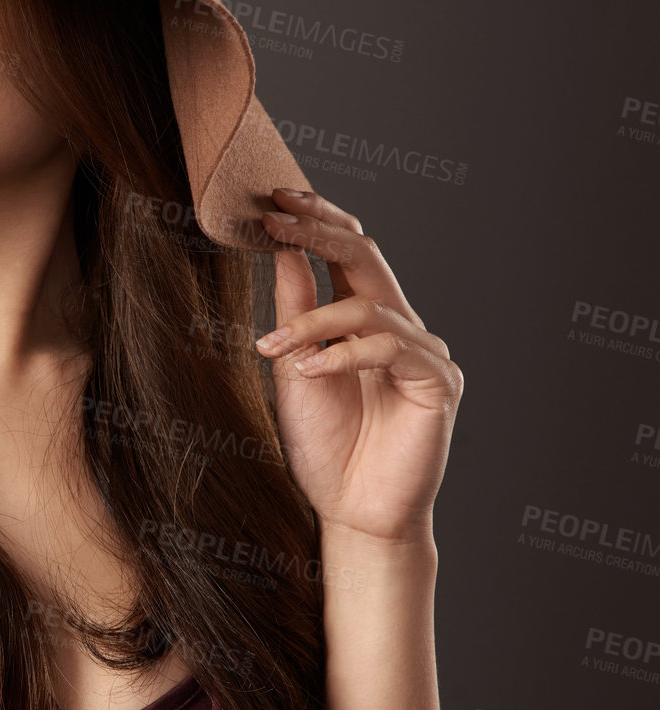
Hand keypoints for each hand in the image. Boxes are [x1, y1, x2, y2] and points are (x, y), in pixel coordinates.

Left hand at [254, 188, 463, 545]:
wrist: (349, 510)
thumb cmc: (323, 442)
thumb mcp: (294, 364)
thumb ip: (296, 308)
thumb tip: (282, 248)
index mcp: (363, 318)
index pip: (347, 252)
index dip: (314, 220)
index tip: (272, 199)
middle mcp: (399, 326)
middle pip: (366, 256)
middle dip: (318, 231)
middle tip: (274, 217)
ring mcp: (423, 353)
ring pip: (368, 306)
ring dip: (312, 321)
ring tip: (272, 348)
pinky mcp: (438, 384)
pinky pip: (390, 349)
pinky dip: (343, 354)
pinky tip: (309, 370)